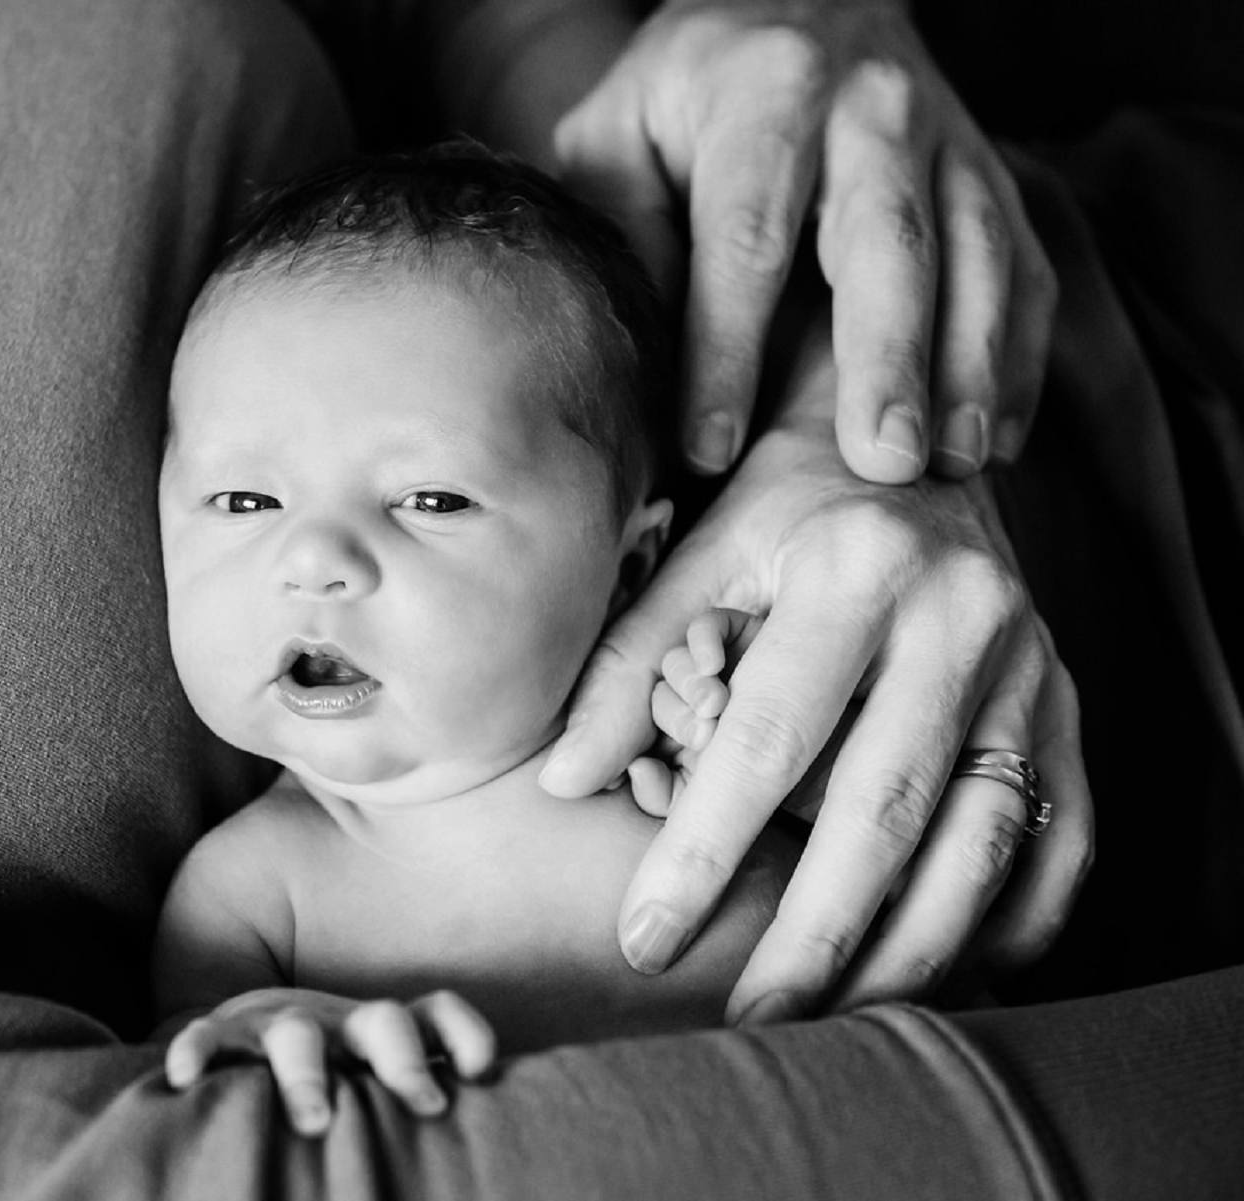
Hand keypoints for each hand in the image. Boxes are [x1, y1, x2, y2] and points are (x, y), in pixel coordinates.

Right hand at [163, 988, 496, 1135]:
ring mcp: (283, 1026)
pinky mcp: (228, 1036)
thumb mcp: (373, 1086)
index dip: (465, 1033)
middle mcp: (340, 1025)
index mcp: (383, 1035)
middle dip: (405, 1062)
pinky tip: (185, 1078)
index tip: (482, 1070)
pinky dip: (197, 1050)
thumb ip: (410, 1110)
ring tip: (316, 1120)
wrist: (248, 1037)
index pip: (437, 1014)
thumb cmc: (332, 1083)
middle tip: (426, 1106)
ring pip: (297, 1034)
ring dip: (308, 1074)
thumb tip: (477, 1171)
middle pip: (384, 1022)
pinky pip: (208, 1035)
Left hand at [538, 336, 1092, 1021]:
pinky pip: (1062, 838)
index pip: (768, 741)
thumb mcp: (700, 552)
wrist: (916, 444)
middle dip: (815, 934)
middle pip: (885, 812)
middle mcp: (961, 621)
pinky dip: (1015, 923)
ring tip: (834, 1020)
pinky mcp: (1071, 712)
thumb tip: (565, 782)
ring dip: (911, 952)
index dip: (703, 850)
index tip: (645, 938)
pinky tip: (954, 978)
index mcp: (856, 571)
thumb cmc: (785, 509)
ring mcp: (1032, 673)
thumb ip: (633, 663)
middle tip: (751, 1017)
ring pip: (982, 843)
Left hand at [552, 0, 1055, 482]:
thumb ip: (626, 229)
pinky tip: (995, 438)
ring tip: (955, 466)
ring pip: (977, 255)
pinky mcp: (992, 175)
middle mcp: (873, 106)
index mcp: (767, 91)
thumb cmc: (687, 93)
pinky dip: (1017, 356)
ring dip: (971, 366)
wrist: (798, 0)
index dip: (727, 350)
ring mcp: (948, 138)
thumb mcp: (621, 131)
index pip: (746, 238)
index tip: (709, 449)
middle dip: (888, 359)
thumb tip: (640, 359)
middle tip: (883, 461)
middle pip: (887, 242)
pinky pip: (1026, 266)